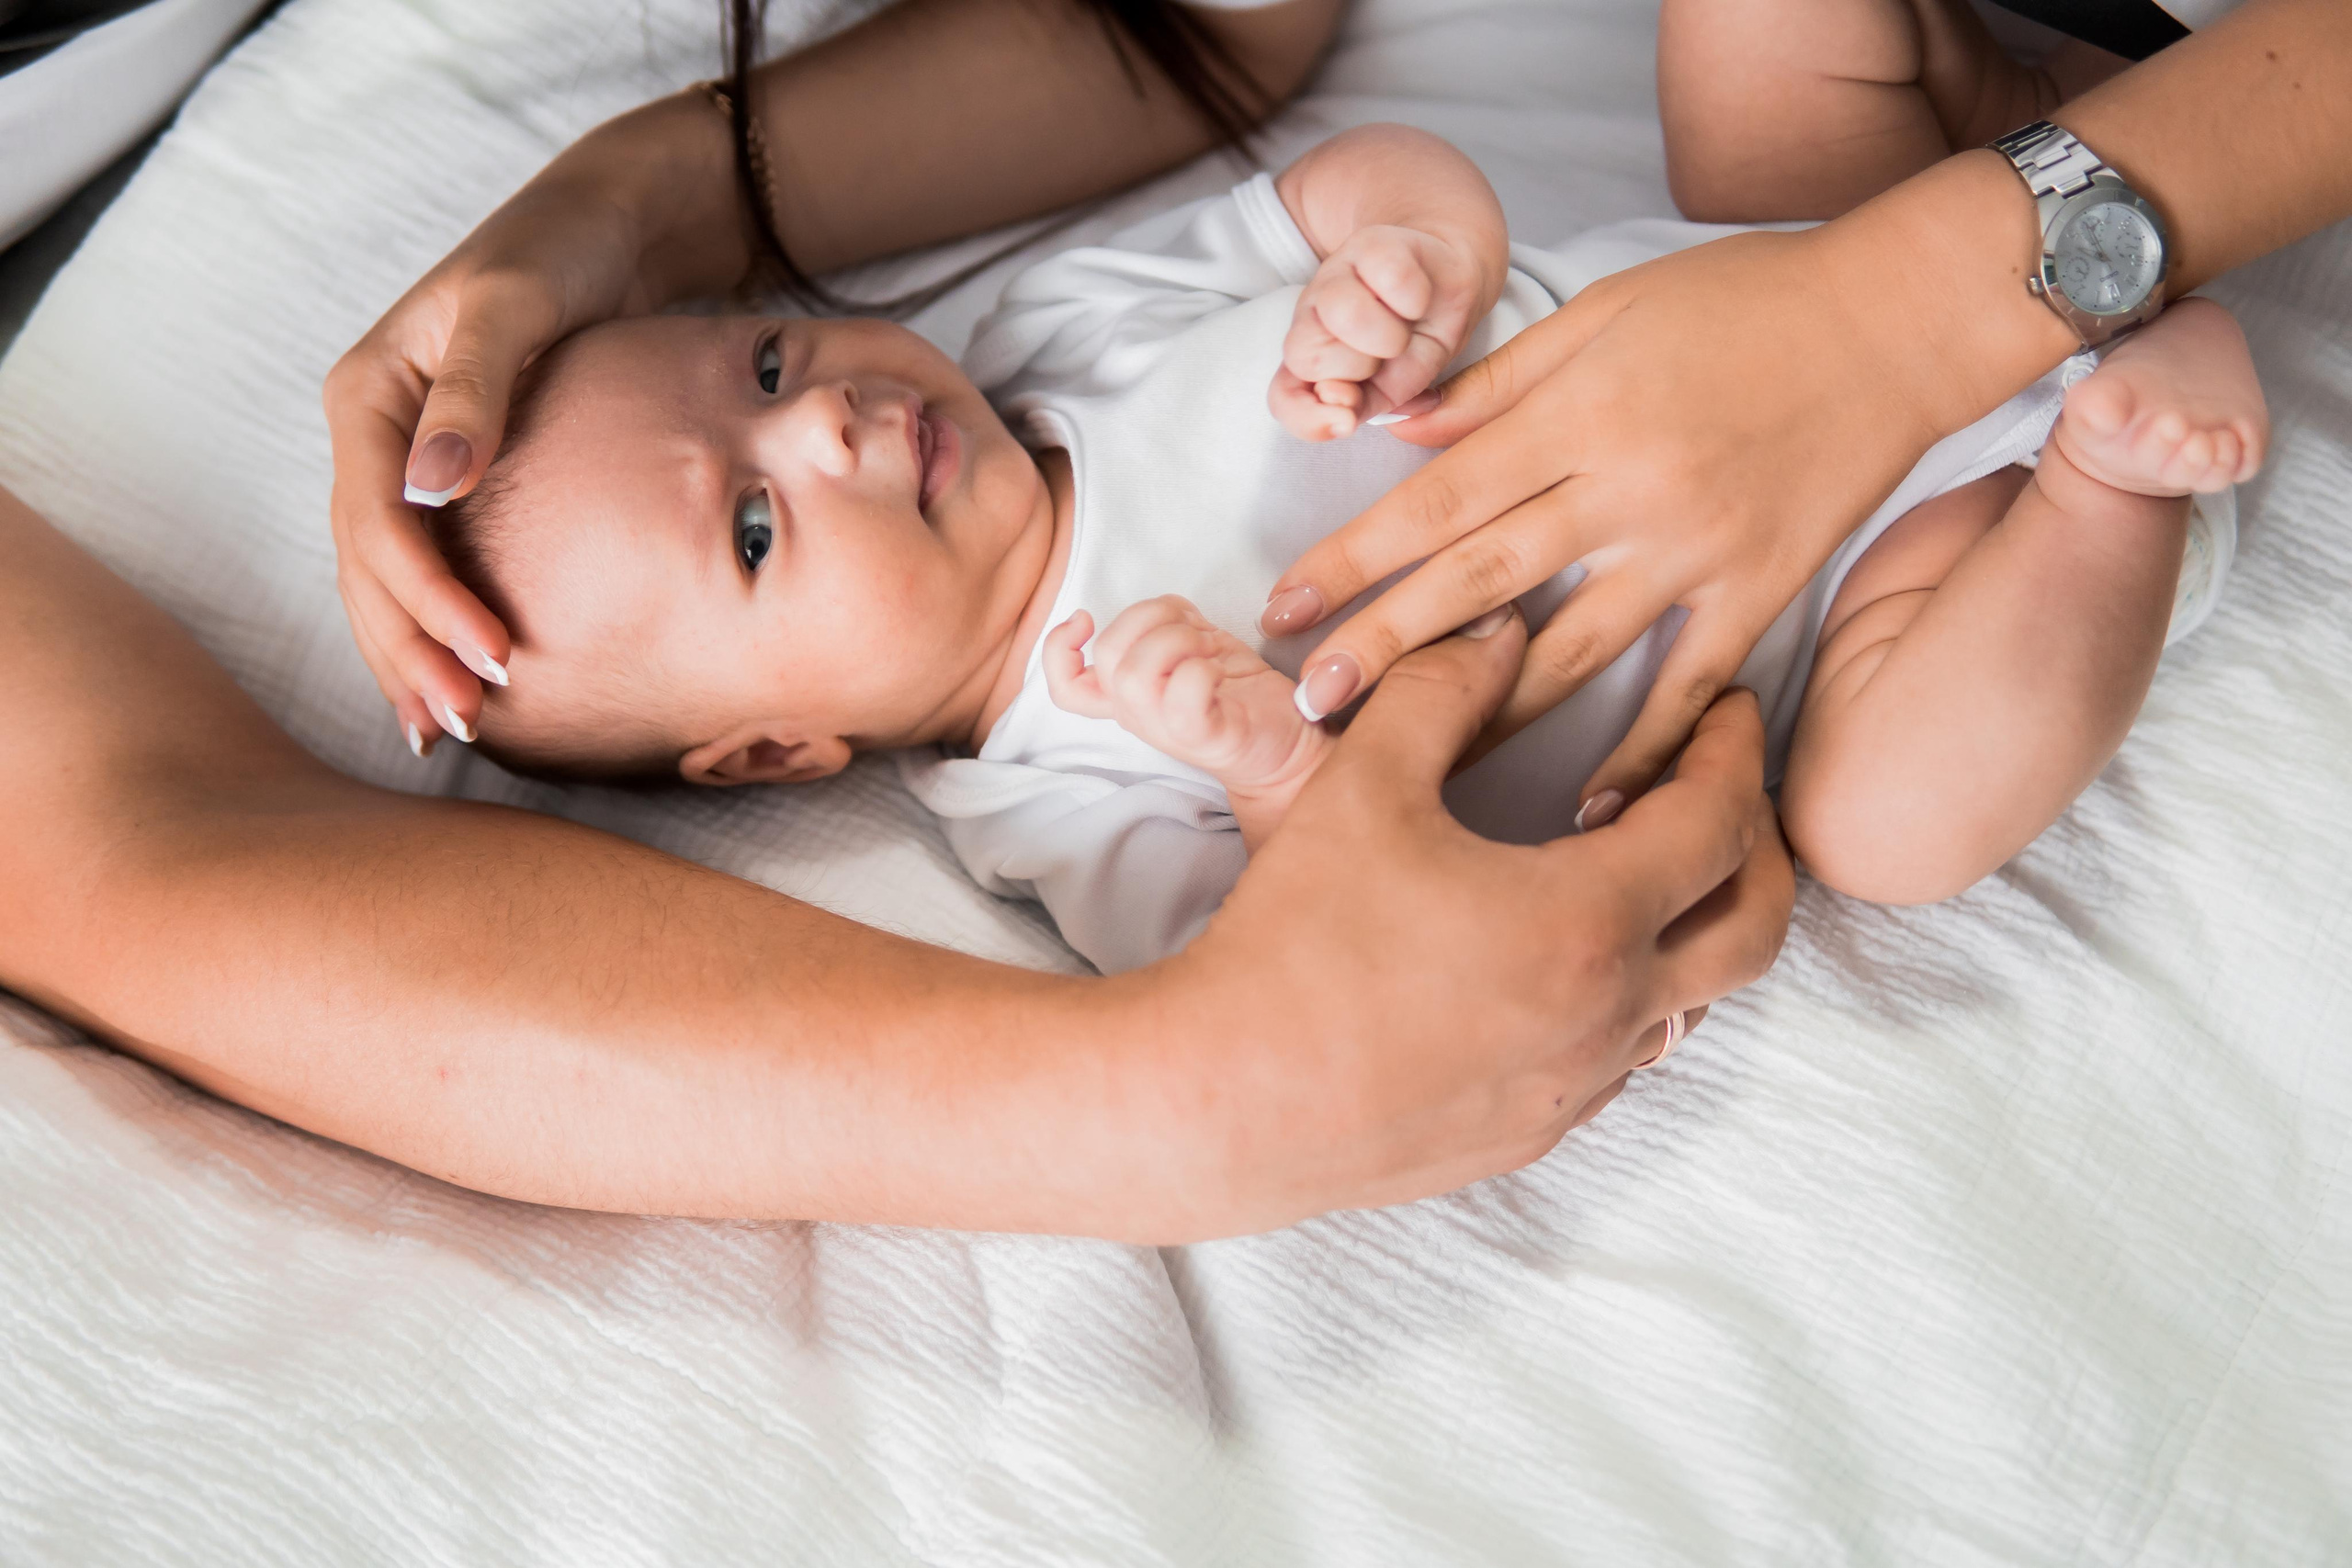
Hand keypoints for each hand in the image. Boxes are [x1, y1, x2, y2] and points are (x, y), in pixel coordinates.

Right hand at [324, 94, 743, 751]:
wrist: (618, 224)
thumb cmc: (568, 248)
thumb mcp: (519, 301)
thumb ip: (475, 388)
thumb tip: (432, 485)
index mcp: (370, 394)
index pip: (377, 521)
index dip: (426, 599)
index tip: (491, 658)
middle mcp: (377, 435)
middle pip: (369, 567)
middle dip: (411, 650)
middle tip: (466, 725)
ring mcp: (412, 463)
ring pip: (387, 582)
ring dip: (413, 658)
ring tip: (449, 732)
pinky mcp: (460, 483)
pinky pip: (429, 571)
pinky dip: (436, 631)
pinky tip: (455, 690)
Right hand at [1044, 599, 1328, 838]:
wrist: (1288, 742)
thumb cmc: (1237, 693)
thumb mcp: (1191, 648)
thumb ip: (1161, 628)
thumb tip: (1154, 612)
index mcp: (1128, 694)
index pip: (1066, 686)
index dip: (1057, 648)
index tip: (1085, 618)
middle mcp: (1138, 714)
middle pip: (1107, 654)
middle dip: (1150, 618)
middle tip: (1193, 630)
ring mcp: (1165, 728)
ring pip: (1134, 671)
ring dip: (1177, 639)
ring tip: (1209, 648)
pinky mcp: (1202, 736)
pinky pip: (1183, 689)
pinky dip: (1204, 665)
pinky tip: (1222, 669)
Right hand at [1149, 613, 1792, 1237]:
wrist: (1226, 1101)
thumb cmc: (1295, 942)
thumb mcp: (1359, 786)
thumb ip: (1438, 689)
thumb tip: (1495, 631)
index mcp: (1587, 921)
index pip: (1719, 823)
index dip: (1732, 752)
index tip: (1728, 710)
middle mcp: (1607, 1016)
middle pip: (1758, 929)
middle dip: (1765, 849)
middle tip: (1726, 794)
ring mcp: (1574, 1088)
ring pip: (1694, 1006)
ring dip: (1693, 931)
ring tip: (1638, 875)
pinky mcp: (1530, 1136)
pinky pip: (1621, 1062)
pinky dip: (1628, 1000)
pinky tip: (1563, 963)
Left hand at [1260, 159, 2083, 816]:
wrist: (1899, 320)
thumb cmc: (1745, 300)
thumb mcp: (1606, 310)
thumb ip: (1498, 379)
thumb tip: (1397, 428)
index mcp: (1581, 415)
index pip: (1439, 500)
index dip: (1355, 558)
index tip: (1285, 608)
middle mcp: (1629, 491)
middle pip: (1482, 584)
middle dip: (1388, 647)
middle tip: (1311, 704)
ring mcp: (1696, 552)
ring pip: (1569, 653)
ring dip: (1485, 716)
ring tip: (1412, 762)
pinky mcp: (1759, 592)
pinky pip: (1686, 691)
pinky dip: (1640, 757)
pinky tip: (1587, 813)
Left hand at [1269, 224, 1490, 440]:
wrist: (1446, 279)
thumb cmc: (1416, 337)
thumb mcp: (1390, 389)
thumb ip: (1356, 409)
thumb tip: (1342, 418)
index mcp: (1311, 358)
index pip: (1284, 398)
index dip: (1311, 413)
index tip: (1349, 411)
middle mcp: (1312, 314)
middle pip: (1305, 356)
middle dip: (1358, 367)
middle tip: (1386, 353)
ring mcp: (1335, 273)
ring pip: (1342, 314)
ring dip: (1388, 336)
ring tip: (1403, 327)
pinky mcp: (1369, 242)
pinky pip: (1389, 277)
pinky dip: (1413, 298)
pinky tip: (1417, 298)